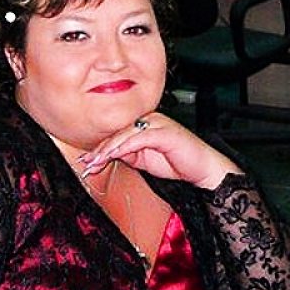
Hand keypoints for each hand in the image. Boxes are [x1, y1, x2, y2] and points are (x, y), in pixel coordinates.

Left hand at [79, 112, 242, 189]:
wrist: (202, 169)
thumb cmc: (176, 162)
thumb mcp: (142, 160)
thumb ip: (124, 154)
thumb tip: (102, 157)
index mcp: (143, 124)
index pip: (116, 134)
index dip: (100, 147)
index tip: (86, 160)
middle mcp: (149, 119)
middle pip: (118, 132)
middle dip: (100, 150)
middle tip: (87, 162)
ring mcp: (157, 123)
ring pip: (125, 134)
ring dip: (108, 149)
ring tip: (96, 161)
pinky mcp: (164, 131)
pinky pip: (139, 138)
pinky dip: (124, 147)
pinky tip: (114, 155)